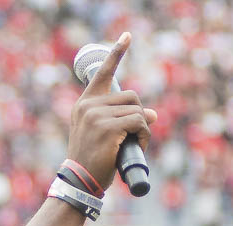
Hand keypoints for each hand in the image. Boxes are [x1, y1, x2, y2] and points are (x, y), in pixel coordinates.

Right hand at [67, 33, 157, 190]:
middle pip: (130, 96)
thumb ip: (122, 120)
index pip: (102, 73)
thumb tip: (153, 114)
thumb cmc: (92, 162)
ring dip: (143, 128)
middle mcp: (88, 106)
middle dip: (138, 115)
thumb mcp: (103, 136)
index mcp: (84, 105)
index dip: (116, 53)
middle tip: (136, 135)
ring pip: (137, 110)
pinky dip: (144, 135)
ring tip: (136, 144)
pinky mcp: (108, 127)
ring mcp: (97, 116)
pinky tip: (138, 146)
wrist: (80, 183)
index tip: (127, 36)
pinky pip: (139, 122)